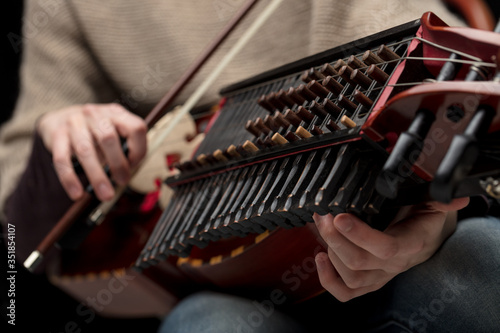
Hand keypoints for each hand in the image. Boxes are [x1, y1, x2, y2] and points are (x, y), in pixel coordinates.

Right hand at [38, 103, 146, 200]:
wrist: (58, 118)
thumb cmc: (93, 132)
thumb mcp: (113, 131)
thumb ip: (123, 148)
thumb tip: (125, 173)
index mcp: (116, 113)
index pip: (136, 128)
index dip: (139, 150)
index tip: (134, 165)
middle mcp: (95, 114)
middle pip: (109, 138)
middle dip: (118, 164)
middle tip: (122, 181)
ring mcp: (74, 123)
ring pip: (85, 150)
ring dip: (97, 176)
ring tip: (105, 194)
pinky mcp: (56, 135)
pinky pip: (62, 159)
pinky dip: (70, 179)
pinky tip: (77, 193)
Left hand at [313, 197, 469, 301]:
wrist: (425, 237)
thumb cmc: (424, 217)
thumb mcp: (432, 203)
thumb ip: (440, 198)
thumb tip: (455, 197)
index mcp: (411, 243)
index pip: (385, 247)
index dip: (360, 234)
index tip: (340, 216)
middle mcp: (394, 264)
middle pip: (358, 262)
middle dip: (334, 237)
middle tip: (324, 214)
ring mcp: (380, 276)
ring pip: (350, 276)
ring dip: (329, 249)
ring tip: (322, 224)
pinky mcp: (368, 282)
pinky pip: (346, 293)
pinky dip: (328, 280)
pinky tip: (320, 257)